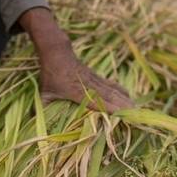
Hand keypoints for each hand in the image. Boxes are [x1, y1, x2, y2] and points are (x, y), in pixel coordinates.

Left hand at [18, 7, 132, 112]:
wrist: (57, 52)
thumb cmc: (49, 74)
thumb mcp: (44, 92)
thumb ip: (44, 108)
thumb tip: (38, 125)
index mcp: (75, 90)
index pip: (94, 100)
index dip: (107, 107)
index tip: (119, 114)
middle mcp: (87, 84)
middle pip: (108, 95)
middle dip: (122, 105)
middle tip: (136, 116)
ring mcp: (93, 79)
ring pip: (112, 89)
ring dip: (125, 99)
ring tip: (137, 109)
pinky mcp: (96, 76)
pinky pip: (111, 84)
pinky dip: (121, 90)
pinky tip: (129, 96)